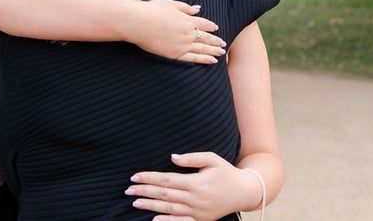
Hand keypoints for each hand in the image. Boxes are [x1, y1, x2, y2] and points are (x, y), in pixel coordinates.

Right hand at [125, 0, 224, 63]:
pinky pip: (193, 58)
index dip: (211, 26)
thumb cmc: (152, 11)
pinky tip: (212, 60)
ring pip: (202, 49)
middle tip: (223, 43)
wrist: (138, 23)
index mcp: (187, 20)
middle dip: (215, 40)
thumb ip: (185, 7)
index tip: (216, 28)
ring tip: (221, 52)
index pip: (204, 23)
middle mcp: (187, 33)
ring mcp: (182, 44)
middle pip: (206, 37)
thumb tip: (198, 9)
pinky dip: (203, 59)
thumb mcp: (170, 4)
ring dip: (213, 50)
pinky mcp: (175, 54)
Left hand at [126, 152, 257, 219]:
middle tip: (128, 190)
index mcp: (196, 182)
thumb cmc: (226, 172)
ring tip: (135, 202)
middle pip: (164, 195)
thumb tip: (172, 157)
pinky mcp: (201, 220)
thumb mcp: (212, 159)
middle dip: (144, 192)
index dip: (149, 178)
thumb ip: (192, 158)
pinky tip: (153, 220)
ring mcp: (197, 212)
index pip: (167, 180)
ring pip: (169, 209)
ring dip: (150, 206)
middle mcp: (195, 198)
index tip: (135, 176)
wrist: (244, 192)